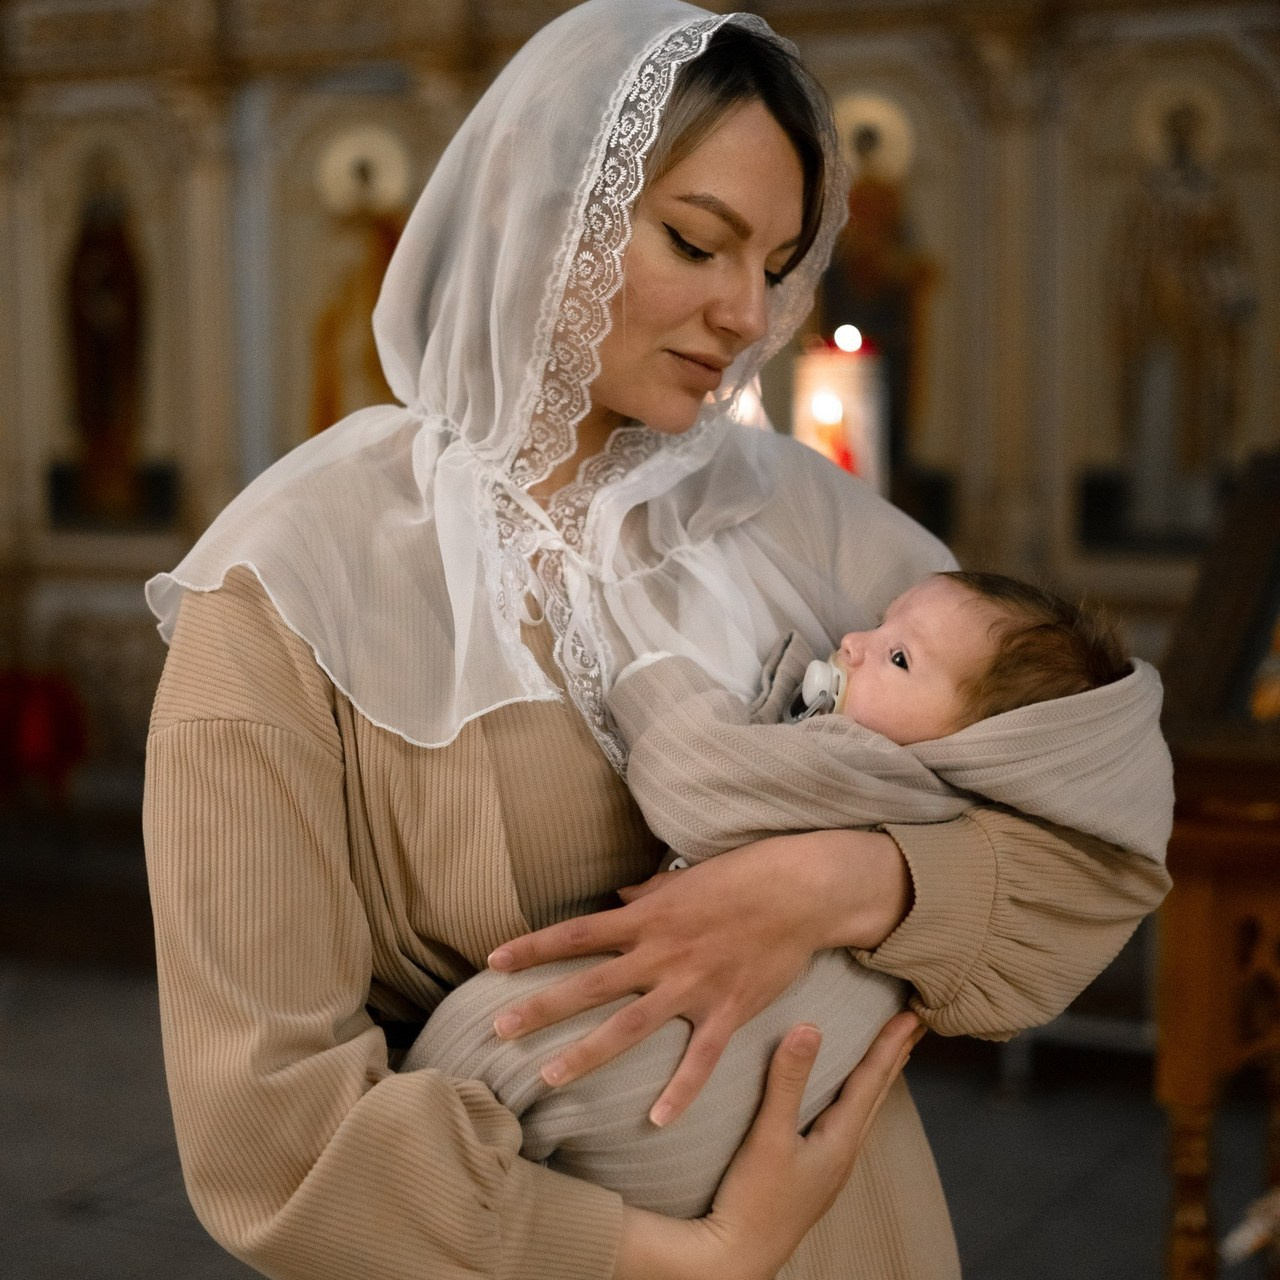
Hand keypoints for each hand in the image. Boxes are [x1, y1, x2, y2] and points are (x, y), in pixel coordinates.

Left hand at [487, 829, 909, 1124]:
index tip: (493, 961)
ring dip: (587, 1053)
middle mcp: (661, 953)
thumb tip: (620, 895)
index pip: (577, 933)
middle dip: (542, 1008)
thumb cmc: (743, 877)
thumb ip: (650, 892)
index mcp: (648, 917)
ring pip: (630, 1027)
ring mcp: (693, 985)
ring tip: (548, 1077)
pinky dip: (681, 1092)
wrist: (801, 891)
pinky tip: (657, 1123)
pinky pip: (700, 1059)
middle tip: (498, 1030)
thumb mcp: (686, 878)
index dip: (533, 947)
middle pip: (589, 984)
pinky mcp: (728, 1010)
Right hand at [611, 1013, 924, 1279]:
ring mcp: (828, 1168)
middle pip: (876, 1095)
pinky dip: (855, 1099)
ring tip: (890, 1057)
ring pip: (863, 1111)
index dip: (889, 1045)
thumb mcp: (768, 1136)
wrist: (736, 1259)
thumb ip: (787, 1081)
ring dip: (877, 1079)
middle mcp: (841, 1154)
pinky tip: (844, 1103)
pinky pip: (845, 1123)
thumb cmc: (754, 1200)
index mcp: (839, 1141)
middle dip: (894, 1058)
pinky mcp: (811, 1175)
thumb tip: (809, 1027)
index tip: (912, 1017)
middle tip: (915, 1027)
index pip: (871, 1081)